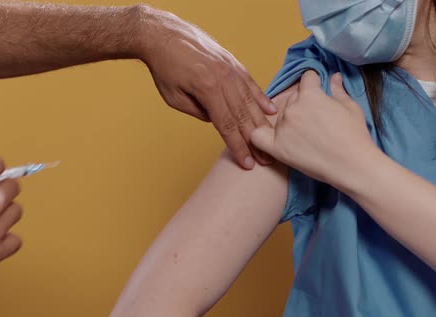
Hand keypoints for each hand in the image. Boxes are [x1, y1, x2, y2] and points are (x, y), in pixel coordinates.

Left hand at [137, 6, 277, 169]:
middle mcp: (223, 79)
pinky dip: (262, 98)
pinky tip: (271, 111)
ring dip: (262, 124)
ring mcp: (231, 69)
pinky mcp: (233, 63)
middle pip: (243, 116)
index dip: (238, 146)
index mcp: (207, 89)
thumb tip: (216, 122)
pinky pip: (251, 83)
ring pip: (251, 101)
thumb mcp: (174, 98)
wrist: (164, 35)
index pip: (227, 125)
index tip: (247, 163)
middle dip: (255, 141)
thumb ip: (198, 113)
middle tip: (266, 160)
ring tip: (271, 141)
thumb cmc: (165, 68)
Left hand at [251, 71, 379, 189]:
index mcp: (310, 95)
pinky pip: (257, 137)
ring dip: (289, 120)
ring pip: (279, 116)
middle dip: (302, 103)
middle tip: (315, 119)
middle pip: (292, 98)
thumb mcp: (350, 107)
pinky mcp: (277, 147)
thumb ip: (338, 90)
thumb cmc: (355, 135)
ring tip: (305, 134)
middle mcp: (292, 108)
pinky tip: (273, 138)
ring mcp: (282, 128)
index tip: (318, 91)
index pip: (306, 79)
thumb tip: (334, 77)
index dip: (314, 84)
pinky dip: (260, 135)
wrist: (352, 164)